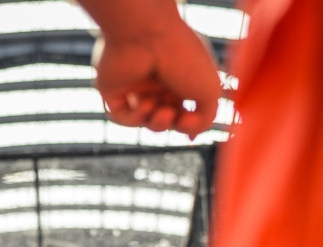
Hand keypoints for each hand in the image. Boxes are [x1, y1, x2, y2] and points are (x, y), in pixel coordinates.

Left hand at [92, 20, 220, 136]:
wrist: (146, 35)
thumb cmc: (182, 58)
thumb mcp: (210, 92)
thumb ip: (206, 119)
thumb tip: (191, 135)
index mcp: (181, 75)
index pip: (184, 108)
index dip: (188, 124)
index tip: (190, 131)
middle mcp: (157, 79)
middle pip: (164, 117)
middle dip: (173, 124)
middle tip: (178, 118)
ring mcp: (134, 84)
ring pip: (143, 119)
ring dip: (156, 123)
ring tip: (161, 112)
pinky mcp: (112, 88)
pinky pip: (121, 115)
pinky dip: (134, 118)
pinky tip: (143, 105)